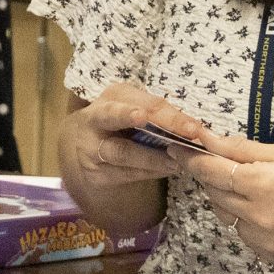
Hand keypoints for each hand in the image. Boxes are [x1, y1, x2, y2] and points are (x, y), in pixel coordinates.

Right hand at [60, 82, 211, 189]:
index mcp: (108, 99)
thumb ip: (155, 111)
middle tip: (178, 139)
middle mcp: (93, 122)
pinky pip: (126, 174)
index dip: (161, 113)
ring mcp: (92, 150)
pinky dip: (149, 172)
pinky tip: (167, 170)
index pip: (137, 103)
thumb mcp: (132, 104)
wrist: (82, 142)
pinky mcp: (96, 174)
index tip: (189, 126)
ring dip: (154, 158)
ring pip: (123, 154)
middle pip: (120, 124)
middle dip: (147, 126)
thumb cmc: (117, 119)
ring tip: (178, 162)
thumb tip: (191, 127)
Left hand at [186, 134, 273, 263]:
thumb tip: (208, 139)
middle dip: (214, 175)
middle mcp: (256, 216)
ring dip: (229, 199)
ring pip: (224, 214)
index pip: (210, 171)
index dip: (190, 158)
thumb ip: (242, 150)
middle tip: (224, 162)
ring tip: (256, 188)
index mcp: (262, 185)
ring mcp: (261, 240)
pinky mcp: (267, 255)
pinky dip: (245, 219)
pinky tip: (268, 209)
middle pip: (214, 192)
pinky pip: (241, 232)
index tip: (174, 147)